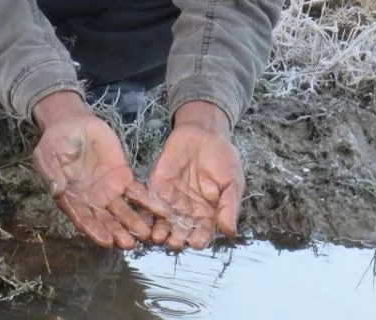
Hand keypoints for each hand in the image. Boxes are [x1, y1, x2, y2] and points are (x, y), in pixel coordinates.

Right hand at [31, 92, 169, 248]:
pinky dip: (146, 203)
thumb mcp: (47, 156)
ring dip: (134, 223)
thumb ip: (52, 174)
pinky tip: (158, 211)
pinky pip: (136, 193)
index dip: (95, 231)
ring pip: (123, 211)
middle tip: (130, 244)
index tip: (107, 241)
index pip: (84, 219)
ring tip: (146, 234)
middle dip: (118, 232)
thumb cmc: (55, 142)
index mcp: (72, 199)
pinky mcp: (122, 177)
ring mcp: (108, 190)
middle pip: (106, 220)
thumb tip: (56, 190)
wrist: (72, 123)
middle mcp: (92, 200)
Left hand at [148, 102, 243, 250]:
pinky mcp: (156, 187)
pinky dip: (144, 209)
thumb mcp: (232, 181)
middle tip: (173, 243)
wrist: (204, 133)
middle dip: (177, 239)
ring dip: (159, 230)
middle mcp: (187, 212)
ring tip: (157, 236)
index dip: (199, 239)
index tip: (196, 242)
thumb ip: (229, 206)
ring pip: (162, 221)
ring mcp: (170, 200)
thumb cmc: (223, 158)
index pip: (202, 233)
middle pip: (180, 231)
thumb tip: (229, 231)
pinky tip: (143, 215)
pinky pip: (149, 201)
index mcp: (208, 214)